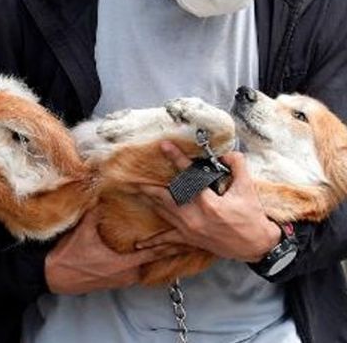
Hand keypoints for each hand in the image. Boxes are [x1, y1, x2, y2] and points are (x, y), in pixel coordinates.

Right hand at [45, 206, 190, 294]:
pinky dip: (139, 261)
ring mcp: (121, 281)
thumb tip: (100, 192)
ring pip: (143, 267)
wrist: (53, 276)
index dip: (173, 245)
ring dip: (151, 256)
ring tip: (162, 244)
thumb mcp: (82, 231)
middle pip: (153, 261)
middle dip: (166, 249)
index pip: (156, 253)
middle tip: (181, 239)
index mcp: (124, 263)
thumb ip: (95, 212)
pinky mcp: (114, 283)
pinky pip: (133, 271)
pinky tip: (137, 253)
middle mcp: (127, 275)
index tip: (188, 239)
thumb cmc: (68, 256)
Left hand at [136, 143, 279, 262]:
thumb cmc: (252, 217)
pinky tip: (139, 245)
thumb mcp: (248, 189)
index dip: (176, 159)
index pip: (188, 177)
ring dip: (149, 201)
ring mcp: (190, 230)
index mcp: (209, 204)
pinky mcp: (190, 240)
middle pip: (166, 197)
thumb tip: (228, 153)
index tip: (164, 146)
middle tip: (133, 176)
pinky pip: (168, 241)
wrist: (257, 245)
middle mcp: (195, 217)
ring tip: (135, 191)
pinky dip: (154, 243)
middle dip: (149, 186)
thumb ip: (238, 167)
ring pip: (163, 212)